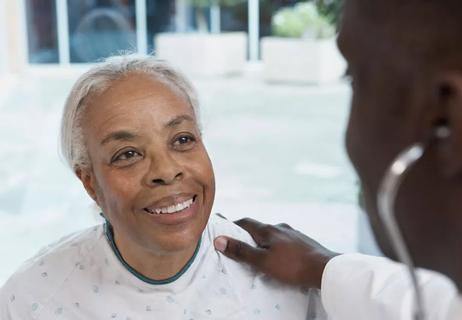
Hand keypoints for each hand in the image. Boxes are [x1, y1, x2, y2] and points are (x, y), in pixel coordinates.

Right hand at [214, 218, 339, 288]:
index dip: (232, 224)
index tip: (222, 226)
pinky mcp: (304, 241)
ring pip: (273, 234)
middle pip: (259, 227)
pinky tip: (280, 255)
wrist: (326, 269)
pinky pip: (285, 240)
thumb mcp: (262, 261)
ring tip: (259, 251)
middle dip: (247, 233)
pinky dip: (277, 245)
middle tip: (238, 242)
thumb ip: (241, 251)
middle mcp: (280, 227)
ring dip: (263, 239)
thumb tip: (219, 239)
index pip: (245, 222)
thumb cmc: (292, 266)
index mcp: (268, 229)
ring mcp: (294, 233)